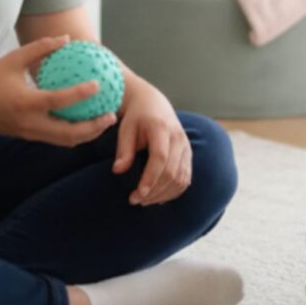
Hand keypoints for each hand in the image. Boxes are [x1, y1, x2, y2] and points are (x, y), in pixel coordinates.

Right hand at [0, 35, 116, 145]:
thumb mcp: (13, 59)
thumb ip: (41, 48)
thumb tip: (67, 38)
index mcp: (25, 103)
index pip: (58, 100)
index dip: (81, 94)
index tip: (99, 85)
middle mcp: (29, 123)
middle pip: (69, 133)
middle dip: (94, 127)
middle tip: (112, 115)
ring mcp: (29, 134)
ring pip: (65, 141)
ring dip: (88, 134)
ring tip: (104, 122)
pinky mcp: (29, 137)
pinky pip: (56, 139)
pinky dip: (74, 134)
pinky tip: (86, 122)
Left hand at [113, 77, 191, 205]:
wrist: (153, 104)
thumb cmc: (137, 117)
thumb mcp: (126, 128)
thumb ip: (124, 149)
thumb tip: (118, 170)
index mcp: (162, 128)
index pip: (160, 157)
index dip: (150, 178)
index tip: (138, 194)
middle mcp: (178, 138)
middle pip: (171, 172)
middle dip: (154, 191)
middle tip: (134, 200)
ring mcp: (186, 147)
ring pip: (180, 178)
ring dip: (163, 194)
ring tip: (144, 201)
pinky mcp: (188, 155)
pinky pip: (185, 178)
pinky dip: (173, 191)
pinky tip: (158, 197)